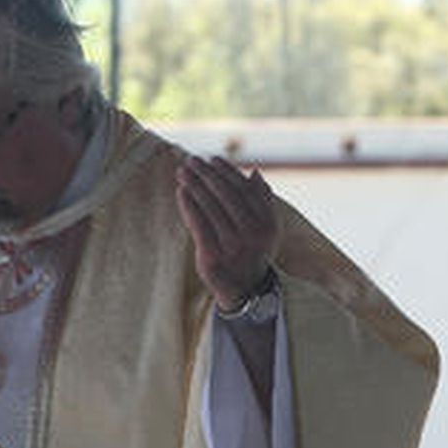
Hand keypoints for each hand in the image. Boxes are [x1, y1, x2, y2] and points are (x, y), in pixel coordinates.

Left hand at [175, 155, 281, 309]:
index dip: (227, 172)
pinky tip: (181, 192)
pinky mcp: (213, 255)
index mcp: (267, 222)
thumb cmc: (252, 250)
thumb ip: (261, 200)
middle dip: (206, 174)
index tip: (212, 159)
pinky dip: (188, 205)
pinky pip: (198, 224)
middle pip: (225, 195)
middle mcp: (252, 233)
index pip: (243, 189)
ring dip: (194, 185)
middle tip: (191, 161)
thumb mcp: (264, 227)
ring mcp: (232, 245)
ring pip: (210, 207)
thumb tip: (254, 171)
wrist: (244, 288)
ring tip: (182, 172)